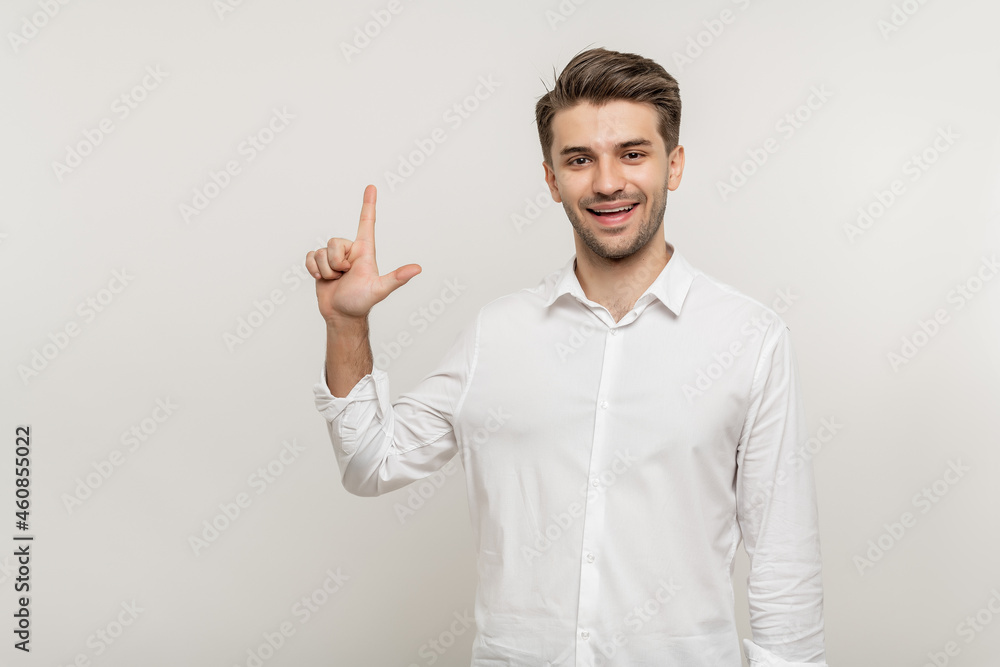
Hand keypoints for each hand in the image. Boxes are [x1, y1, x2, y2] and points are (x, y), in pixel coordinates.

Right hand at [306, 184, 420, 323]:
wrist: (342, 315)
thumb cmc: (361, 302)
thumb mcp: (379, 289)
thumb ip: (397, 278)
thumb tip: (417, 268)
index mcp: (364, 251)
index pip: (367, 222)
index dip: (368, 204)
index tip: (371, 187)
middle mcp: (349, 251)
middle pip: (334, 242)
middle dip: (335, 263)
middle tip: (345, 276)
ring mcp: (334, 257)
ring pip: (321, 252)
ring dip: (325, 270)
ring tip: (337, 280)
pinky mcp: (320, 264)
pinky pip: (310, 257)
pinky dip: (313, 270)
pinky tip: (323, 279)